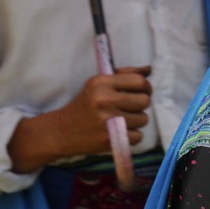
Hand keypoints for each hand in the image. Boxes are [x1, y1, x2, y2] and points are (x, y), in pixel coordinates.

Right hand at [9, 67, 152, 170]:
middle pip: (144, 101)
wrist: (62, 130)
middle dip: (141, 105)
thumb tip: (148, 70)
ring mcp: (107, 120)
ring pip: (143, 119)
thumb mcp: (98, 85)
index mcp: (101, 82)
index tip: (141, 92)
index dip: (145, 87)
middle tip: (130, 107)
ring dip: (136, 121)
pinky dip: (131, 136)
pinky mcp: (110, 138)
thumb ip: (124, 75)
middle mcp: (105, 100)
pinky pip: (137, 136)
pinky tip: (119, 132)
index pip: (139, 82)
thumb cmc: (84, 105)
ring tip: (122, 120)